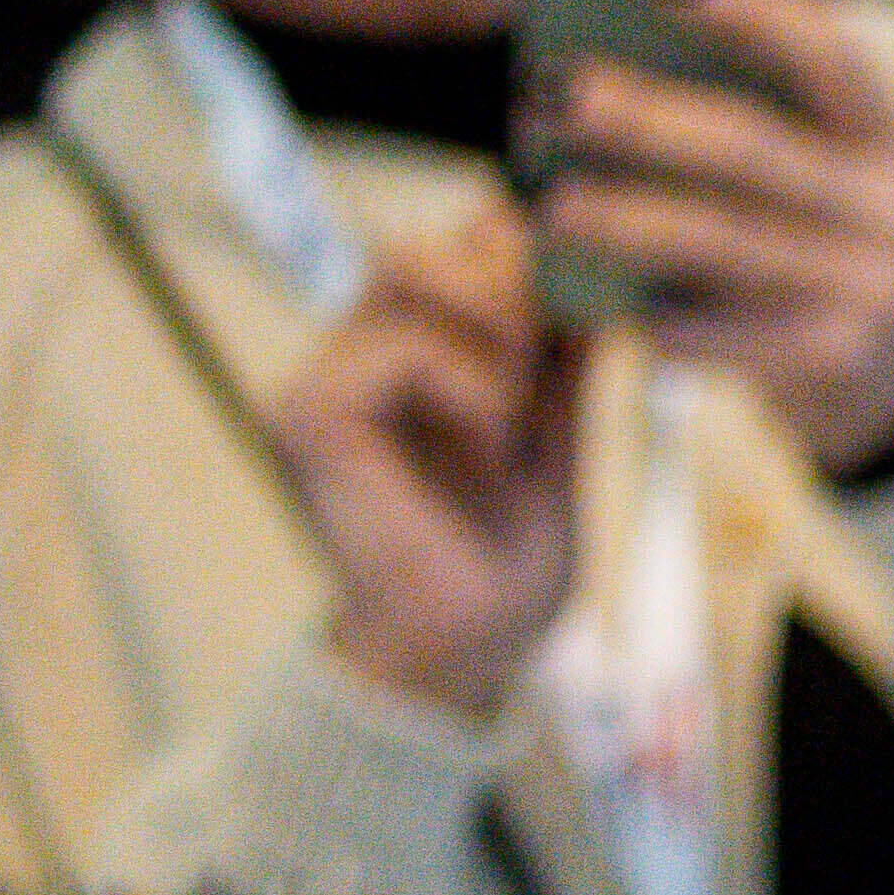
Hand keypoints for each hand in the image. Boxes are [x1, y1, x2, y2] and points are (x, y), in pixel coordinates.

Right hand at [268, 202, 582, 721]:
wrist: (472, 647)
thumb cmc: (505, 556)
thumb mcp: (555, 435)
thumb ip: (558, 356)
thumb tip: (582, 264)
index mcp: (392, 359)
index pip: (441, 253)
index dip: (512, 254)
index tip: (585, 299)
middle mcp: (343, 361)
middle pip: (415, 247)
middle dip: (507, 277)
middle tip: (561, 343)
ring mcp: (316, 384)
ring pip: (406, 274)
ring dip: (497, 327)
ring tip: (526, 406)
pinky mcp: (308, 416)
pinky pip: (403, 349)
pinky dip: (474, 386)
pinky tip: (497, 445)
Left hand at [534, 0, 893, 475]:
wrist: (889, 372)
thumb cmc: (813, 228)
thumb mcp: (818, 158)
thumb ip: (751, 100)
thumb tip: (605, 50)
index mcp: (892, 129)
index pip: (830, 54)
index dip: (756, 8)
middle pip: (756, 148)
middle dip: (645, 117)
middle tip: (552, 91)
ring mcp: (874, 283)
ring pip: (726, 241)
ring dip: (627, 221)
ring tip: (547, 206)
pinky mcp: (837, 354)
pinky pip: (730, 332)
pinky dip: (667, 319)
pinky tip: (616, 308)